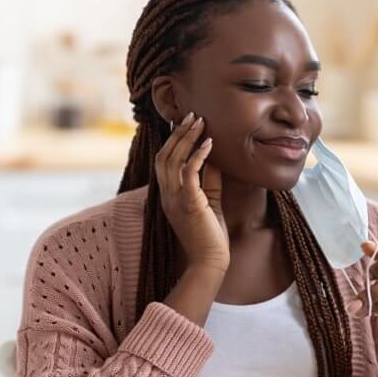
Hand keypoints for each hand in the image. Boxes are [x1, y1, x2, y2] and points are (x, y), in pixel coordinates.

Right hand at [155, 113, 228, 274]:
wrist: (210, 262)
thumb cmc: (211, 234)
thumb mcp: (210, 201)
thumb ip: (209, 180)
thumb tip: (213, 157)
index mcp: (169, 194)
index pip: (164, 160)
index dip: (173, 139)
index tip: (186, 122)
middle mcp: (167, 195)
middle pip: (165, 155)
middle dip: (178, 133)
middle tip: (193, 115)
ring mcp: (175, 199)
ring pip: (173, 160)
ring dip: (187, 138)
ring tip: (199, 121)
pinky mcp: (189, 204)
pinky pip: (189, 174)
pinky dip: (198, 156)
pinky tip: (209, 143)